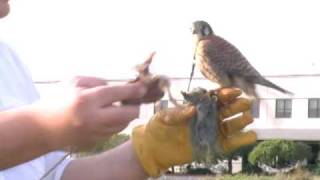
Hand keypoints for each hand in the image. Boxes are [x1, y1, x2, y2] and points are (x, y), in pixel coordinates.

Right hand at [35, 76, 146, 149]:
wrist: (42, 128)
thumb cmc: (57, 99)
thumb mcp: (74, 82)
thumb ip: (98, 81)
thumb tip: (119, 87)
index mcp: (86, 100)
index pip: (117, 93)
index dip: (133, 90)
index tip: (143, 87)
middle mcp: (93, 119)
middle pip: (128, 114)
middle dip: (134, 106)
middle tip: (132, 99)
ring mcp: (95, 133)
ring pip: (123, 124)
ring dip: (125, 115)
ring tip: (116, 107)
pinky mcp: (95, 141)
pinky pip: (115, 131)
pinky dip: (116, 123)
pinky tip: (108, 116)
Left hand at [131, 88, 256, 176]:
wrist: (155, 148)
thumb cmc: (158, 127)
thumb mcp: (163, 117)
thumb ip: (176, 113)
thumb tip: (193, 110)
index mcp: (197, 106)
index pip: (214, 98)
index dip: (225, 94)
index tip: (236, 91)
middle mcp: (207, 117)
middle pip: (226, 110)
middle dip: (237, 105)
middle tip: (246, 102)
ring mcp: (211, 131)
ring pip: (230, 125)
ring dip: (241, 121)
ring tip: (248, 117)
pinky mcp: (213, 146)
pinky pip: (230, 143)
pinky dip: (241, 140)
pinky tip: (252, 135)